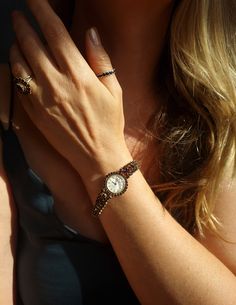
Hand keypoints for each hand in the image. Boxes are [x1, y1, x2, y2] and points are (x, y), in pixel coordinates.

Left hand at [10, 0, 130, 178]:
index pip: (55, 33)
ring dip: (16, 45)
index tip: (34, 1)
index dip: (43, 12)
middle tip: (18, 14)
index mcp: (79, 74)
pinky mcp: (33, 113)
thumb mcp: (113, 90)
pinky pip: (19, 84)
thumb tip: (90, 32)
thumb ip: (100, 59)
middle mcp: (56, 83)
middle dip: (23, 24)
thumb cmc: (109, 123)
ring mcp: (41, 99)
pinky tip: (18, 64)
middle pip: (32, 44)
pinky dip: (15, 69)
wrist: (96, 156)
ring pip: (20, 63)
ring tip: (17, 37)